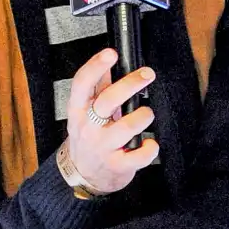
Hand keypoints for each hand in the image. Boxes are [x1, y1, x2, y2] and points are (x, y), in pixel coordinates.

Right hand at [66, 48, 159, 194]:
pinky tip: (149, 143)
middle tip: (147, 74)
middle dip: (130, 84)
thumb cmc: (88, 138)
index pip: (82, 84)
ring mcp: (102, 148)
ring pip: (128, 126)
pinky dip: (150, 147)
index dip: (95, 66)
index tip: (111, 53)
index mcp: (78, 111)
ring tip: (146, 114)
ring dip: (143, 116)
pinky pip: (140, 155)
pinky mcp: (117, 166)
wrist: (83, 175)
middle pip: (108, 100)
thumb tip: (109, 62)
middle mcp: (88, 128)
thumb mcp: (85, 112)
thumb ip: (97, 88)